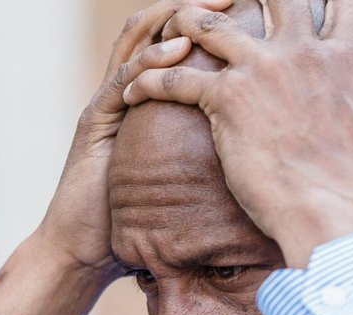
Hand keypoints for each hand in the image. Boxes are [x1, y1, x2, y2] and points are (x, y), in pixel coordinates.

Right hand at [35, 0, 228, 275]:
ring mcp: (107, 103)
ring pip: (138, 41)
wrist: (83, 252)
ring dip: (175, 18)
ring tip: (214, 7)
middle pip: (158, 28)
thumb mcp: (185, 182)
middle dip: (196, 5)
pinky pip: (122, 79)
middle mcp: (125, 92)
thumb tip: (268, 162)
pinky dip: (150, 61)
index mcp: (148, 100)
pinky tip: (179, 51)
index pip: (177, 42)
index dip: (211, 20)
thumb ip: (211, 161)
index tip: (250, 11)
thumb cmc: (134, 224)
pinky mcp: (94, 122)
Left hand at [120, 0, 352, 267]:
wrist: (329, 220)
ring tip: (167, 31)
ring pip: (210, 24)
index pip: (345, 2)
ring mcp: (262, 70)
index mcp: (348, 60)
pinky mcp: (226, 98)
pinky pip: (175, 77)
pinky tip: (131, 93)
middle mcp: (305, 52)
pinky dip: (149, 82)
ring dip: (185, 24)